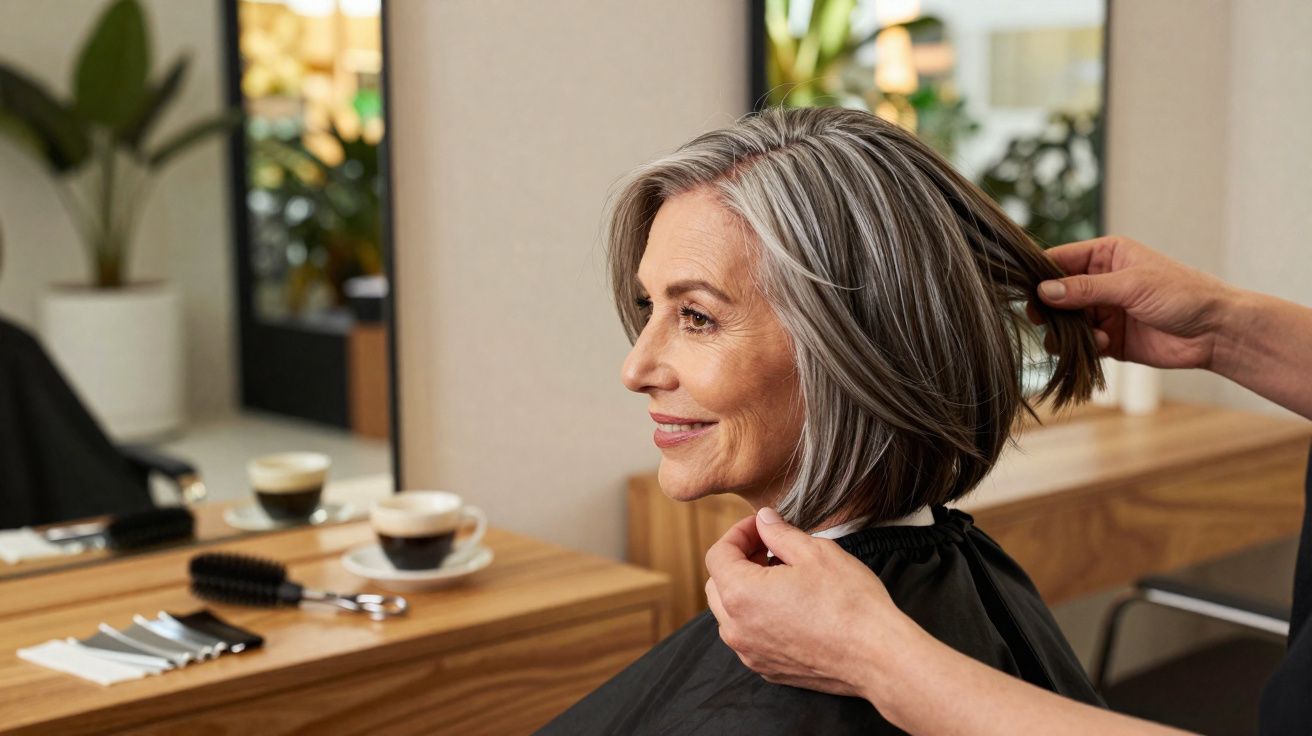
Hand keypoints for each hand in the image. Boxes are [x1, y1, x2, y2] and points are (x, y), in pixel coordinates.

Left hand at [704, 508, 917, 698]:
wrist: (877, 657)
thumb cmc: (850, 603)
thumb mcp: (815, 552)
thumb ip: (779, 533)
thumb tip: (764, 520)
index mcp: (741, 595)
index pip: (718, 555)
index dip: (738, 533)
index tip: (761, 526)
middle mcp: (737, 628)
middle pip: (717, 584)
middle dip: (738, 560)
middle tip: (769, 547)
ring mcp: (751, 653)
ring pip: (730, 613)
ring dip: (745, 589)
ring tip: (781, 575)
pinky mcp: (768, 669)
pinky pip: (749, 636)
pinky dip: (758, 617)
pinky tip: (789, 605)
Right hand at [1027, 236, 1238, 370]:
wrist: (1215, 332)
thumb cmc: (1182, 294)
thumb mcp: (1131, 285)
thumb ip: (1085, 289)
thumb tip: (1044, 291)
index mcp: (1106, 255)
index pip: (1060, 259)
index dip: (1039, 272)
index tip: (1023, 288)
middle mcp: (1100, 281)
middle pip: (1057, 292)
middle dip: (1048, 306)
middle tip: (1039, 318)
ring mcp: (1104, 311)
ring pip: (1065, 320)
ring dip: (1063, 330)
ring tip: (1071, 337)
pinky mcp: (1108, 339)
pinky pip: (1081, 343)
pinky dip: (1082, 346)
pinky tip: (1100, 344)